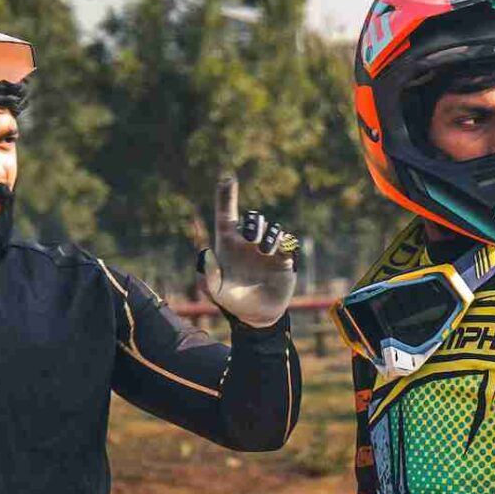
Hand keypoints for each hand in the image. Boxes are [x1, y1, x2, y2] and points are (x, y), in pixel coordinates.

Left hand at [197, 174, 297, 327]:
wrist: (258, 316)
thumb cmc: (233, 301)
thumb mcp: (216, 292)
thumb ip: (209, 276)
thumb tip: (207, 254)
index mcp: (229, 245)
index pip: (227, 215)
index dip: (226, 196)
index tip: (227, 177)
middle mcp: (248, 243)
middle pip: (254, 219)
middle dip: (254, 223)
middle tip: (251, 238)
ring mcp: (267, 249)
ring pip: (272, 228)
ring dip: (269, 236)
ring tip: (265, 251)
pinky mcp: (284, 258)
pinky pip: (287, 241)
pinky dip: (284, 243)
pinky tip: (277, 254)